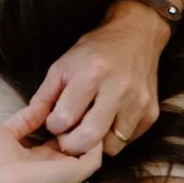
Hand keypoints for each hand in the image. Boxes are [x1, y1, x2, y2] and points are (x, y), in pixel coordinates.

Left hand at [0, 105, 103, 182]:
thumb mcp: (6, 131)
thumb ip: (25, 118)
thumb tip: (41, 105)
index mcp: (41, 156)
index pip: (62, 135)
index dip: (65, 118)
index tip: (65, 100)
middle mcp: (57, 163)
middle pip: (78, 140)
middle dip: (81, 121)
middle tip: (79, 102)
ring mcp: (68, 170)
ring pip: (90, 148)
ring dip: (89, 128)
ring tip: (81, 110)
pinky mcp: (75, 173)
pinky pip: (95, 157)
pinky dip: (93, 139)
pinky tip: (81, 122)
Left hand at [23, 8, 165, 158]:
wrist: (136, 36)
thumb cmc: (95, 51)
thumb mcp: (63, 64)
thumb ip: (45, 94)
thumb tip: (31, 120)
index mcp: (92, 73)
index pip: (65, 117)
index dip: (54, 126)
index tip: (54, 123)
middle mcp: (119, 89)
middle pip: (90, 137)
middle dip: (71, 145)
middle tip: (66, 140)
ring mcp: (138, 103)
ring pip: (111, 147)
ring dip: (96, 145)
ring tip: (88, 128)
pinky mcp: (151, 113)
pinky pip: (128, 141)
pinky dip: (114, 138)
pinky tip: (107, 122)